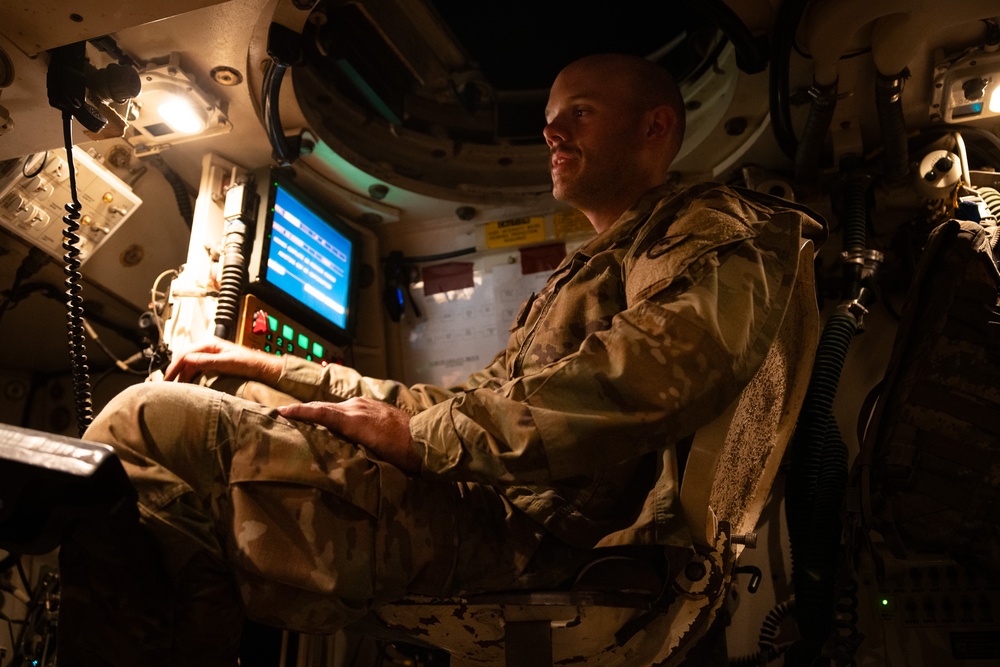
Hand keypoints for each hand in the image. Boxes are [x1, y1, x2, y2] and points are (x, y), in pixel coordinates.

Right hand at [163, 337, 282, 384]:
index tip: (168, 379)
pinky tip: (185, 385)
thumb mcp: (227, 362)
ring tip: (173, 387)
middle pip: (184, 358)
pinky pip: (196, 369)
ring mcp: (209, 355)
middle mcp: (207, 347)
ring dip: (181, 375)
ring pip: (188, 365)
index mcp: (210, 344)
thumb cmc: (248, 363)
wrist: (261, 368)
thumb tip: (187, 360)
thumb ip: (207, 361)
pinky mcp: (212, 363)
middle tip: (166, 384)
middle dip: (174, 371)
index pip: (185, 354)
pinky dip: (189, 377)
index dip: (174, 367)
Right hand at [277, 397, 420, 473]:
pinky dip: (335, 412)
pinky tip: (332, 420)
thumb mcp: (373, 453)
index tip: (280, 411)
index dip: (300, 412)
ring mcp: (367, 404)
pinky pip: (348, 407)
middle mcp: (358, 407)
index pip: (321, 412)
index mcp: (355, 419)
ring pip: (336, 406)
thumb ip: (349, 445)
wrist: (428, 440)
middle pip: (325, 407)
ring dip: (320, 411)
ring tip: (304, 419)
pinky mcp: (374, 405)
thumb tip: (329, 448)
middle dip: (304, 410)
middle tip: (285, 414)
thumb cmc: (401, 453)